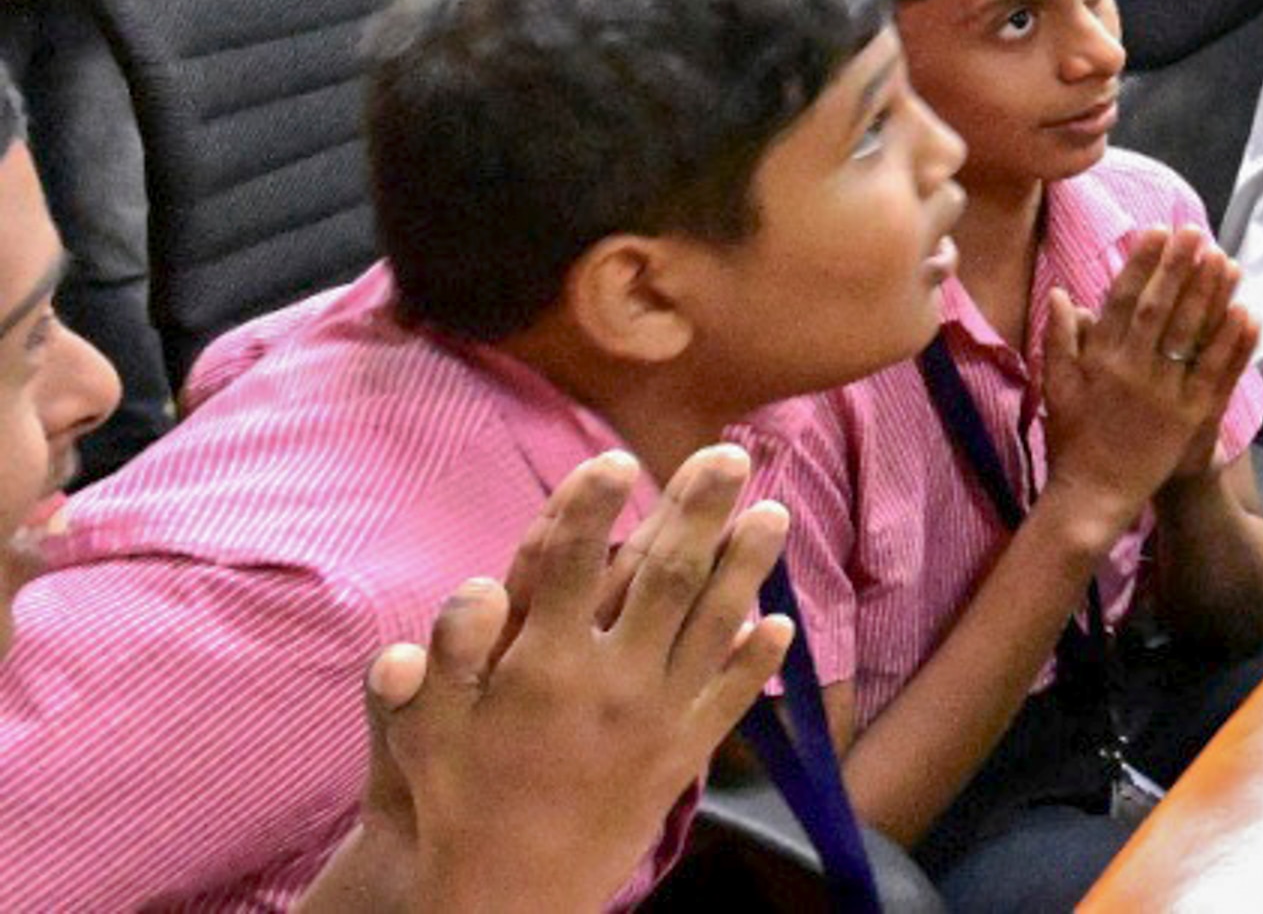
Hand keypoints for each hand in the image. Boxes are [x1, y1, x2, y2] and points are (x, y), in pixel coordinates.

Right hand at [340, 446, 794, 912]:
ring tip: (774, 512)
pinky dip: (756, 661)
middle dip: (697, 510)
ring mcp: (654, 718)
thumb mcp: (420, 730)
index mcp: (542, 664)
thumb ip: (441, 657)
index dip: (595, 506)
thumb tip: (475, 589)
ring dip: (747, 565)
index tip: (618, 455)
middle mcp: (609, 682)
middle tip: (727, 452)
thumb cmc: (449, 805)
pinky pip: (730, 699)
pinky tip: (782, 625)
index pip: (576, 563)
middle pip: (665, 576)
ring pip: (712, 623)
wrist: (499, 896)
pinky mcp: (679, 757)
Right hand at [1035, 230, 1261, 530]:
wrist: (1092, 494)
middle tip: (1196, 231)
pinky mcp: (1189, 416)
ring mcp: (1163, 393)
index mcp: (1098, 360)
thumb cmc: (1072, 439)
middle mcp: (1131, 370)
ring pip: (1190, 334)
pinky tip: (1248, 312)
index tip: (1158, 232)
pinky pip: (1216, 372)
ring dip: (1210, 294)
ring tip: (1225, 259)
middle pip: (1159, 309)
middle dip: (1179, 267)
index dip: (1142, 265)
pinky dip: (1233, 342)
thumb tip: (1061, 292)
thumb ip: (1060, 338)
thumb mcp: (1056, 386)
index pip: (1122, 301)